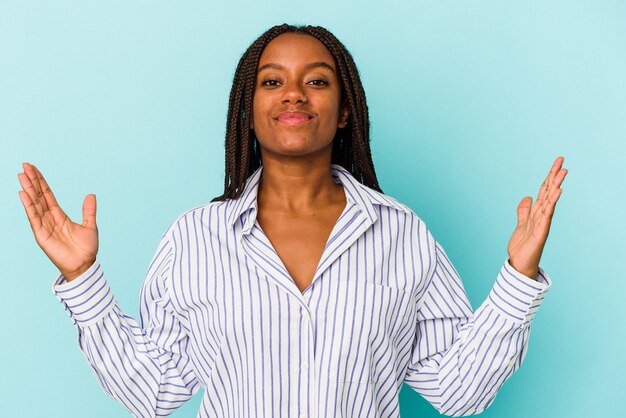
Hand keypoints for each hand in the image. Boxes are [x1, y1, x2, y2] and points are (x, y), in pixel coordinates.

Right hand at [18, 162, 98, 280]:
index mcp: (59, 215)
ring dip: (28, 189)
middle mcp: (49, 219)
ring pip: (34, 204)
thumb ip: (89, 211)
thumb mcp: (90, 225)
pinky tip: (23, 194)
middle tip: (25, 166)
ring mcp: (44, 226)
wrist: (85, 265)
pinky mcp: (41, 235)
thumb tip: (91, 195)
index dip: (41, 182)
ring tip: (22, 175)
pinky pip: (34, 217)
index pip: (47, 195)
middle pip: (38, 196)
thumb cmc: (86, 248)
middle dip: (32, 181)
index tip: (33, 169)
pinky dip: (28, 206)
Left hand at [507, 157, 567, 278]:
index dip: (549, 176)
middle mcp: (541, 215)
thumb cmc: (522, 246)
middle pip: (548, 191)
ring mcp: (542, 222)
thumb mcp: (520, 224)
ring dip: (556, 185)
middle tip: (561, 160)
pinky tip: (557, 192)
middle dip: (554, 176)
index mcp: (536, 212)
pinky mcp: (541, 231)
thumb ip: (524, 211)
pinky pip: (547, 214)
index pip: (544, 190)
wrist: (520, 264)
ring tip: (563, 172)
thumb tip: (527, 197)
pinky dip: (552, 203)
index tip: (557, 162)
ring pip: (550, 200)